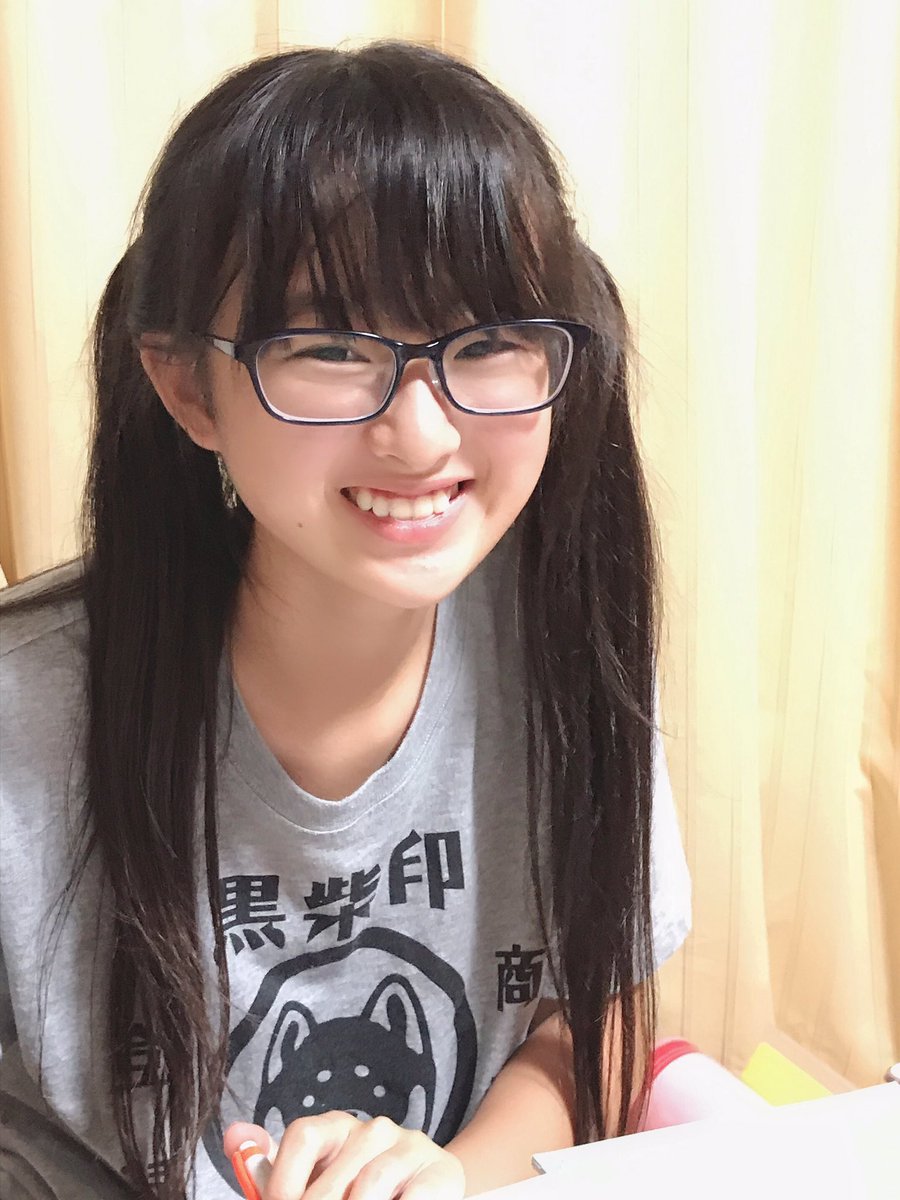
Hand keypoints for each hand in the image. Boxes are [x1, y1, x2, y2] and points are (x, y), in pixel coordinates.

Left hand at [224, 1115, 465, 1198]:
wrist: (429, 1192)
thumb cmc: (360, 1193)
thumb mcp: (318, 1181)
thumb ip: (274, 1170)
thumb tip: (235, 1135)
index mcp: (338, 1126)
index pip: (302, 1137)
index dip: (285, 1183)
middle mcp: (374, 1129)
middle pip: (331, 1180)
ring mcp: (410, 1148)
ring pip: (367, 1189)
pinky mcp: (440, 1173)